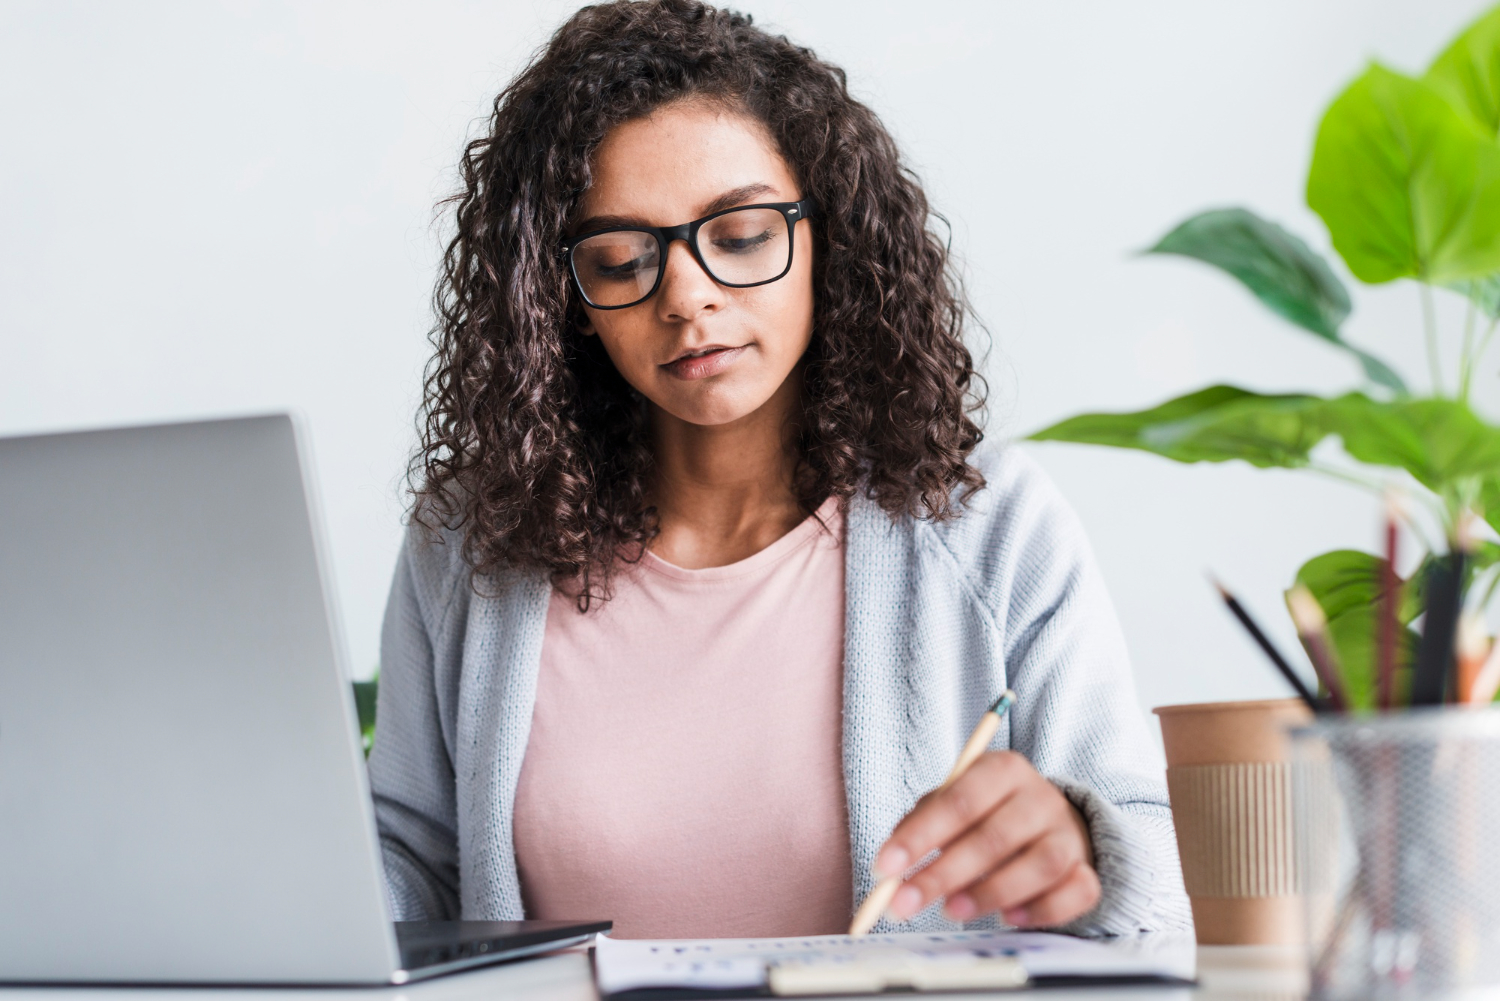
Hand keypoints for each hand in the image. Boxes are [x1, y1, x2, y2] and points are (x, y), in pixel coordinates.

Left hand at [874, 751, 1099, 927]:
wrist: (1051, 822)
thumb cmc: (988, 813)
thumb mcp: (954, 801)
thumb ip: (921, 824)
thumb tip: (889, 866)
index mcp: (1003, 769)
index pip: (961, 799)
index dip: (921, 835)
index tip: (885, 867)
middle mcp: (1041, 797)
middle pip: (995, 836)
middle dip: (944, 873)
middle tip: (905, 903)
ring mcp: (1069, 834)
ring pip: (1040, 865)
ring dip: (991, 892)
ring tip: (951, 912)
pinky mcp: (1087, 869)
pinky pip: (1076, 892)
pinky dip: (1043, 910)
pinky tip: (1009, 918)